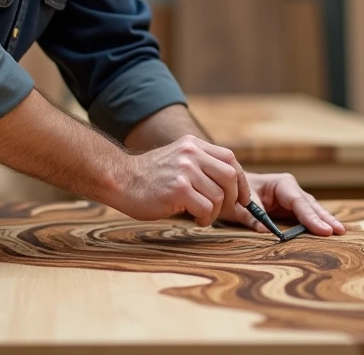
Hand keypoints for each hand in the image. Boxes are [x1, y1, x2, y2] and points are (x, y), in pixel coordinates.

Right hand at [111, 134, 250, 226]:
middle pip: (230, 176)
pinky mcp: (179, 189)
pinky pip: (206, 208)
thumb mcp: (177, 160)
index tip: (243, 197)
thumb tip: (230, 186)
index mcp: (193, 145)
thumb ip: (200, 165)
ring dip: (215, 212)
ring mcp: (185, 170)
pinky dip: (205, 218)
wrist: (120, 180)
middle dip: (234, 198)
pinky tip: (194, 219)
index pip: (230, 159)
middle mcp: (191, 153)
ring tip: (202, 216)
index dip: (241, 180)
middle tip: (225, 210)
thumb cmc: (149, 177)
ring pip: (219, 196)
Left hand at [222, 172, 345, 236]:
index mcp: (281, 184)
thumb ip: (253, 218)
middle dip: (325, 218)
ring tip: (341, 231)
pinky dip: (319, 222)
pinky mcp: (294, 207)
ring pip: (313, 209)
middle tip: (340, 231)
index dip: (311, 217)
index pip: (299, 202)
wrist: (233, 187)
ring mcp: (295, 197)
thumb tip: (267, 232)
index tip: (324, 230)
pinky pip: (308, 215)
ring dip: (326, 220)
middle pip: (311, 205)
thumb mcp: (240, 206)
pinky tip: (331, 230)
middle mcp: (291, 189)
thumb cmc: (237, 195)